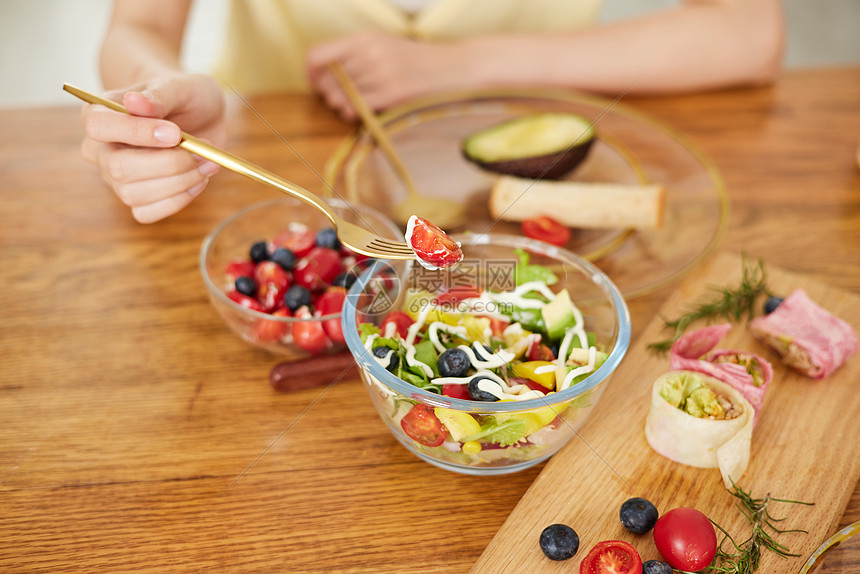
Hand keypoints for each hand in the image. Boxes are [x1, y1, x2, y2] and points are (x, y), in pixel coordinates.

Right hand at [80, 74, 226, 222]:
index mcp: (99, 113)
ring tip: (207, 163)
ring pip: (134, 194)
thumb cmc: (184, 96)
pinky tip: (197, 181)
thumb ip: (159, 95)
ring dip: (180, 182)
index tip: (175, 133)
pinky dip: (178, 200)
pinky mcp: (136, 198)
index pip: (98, 126)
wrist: (198, 113)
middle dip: (169, 163)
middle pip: (119, 167)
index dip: (137, 133)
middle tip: (202, 151)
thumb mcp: (181, 86)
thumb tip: (134, 102)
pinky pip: (147, 213)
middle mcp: (101, 149)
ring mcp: (115, 178)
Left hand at [306, 30, 476, 120]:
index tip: (315, 83)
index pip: (318, 55)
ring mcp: (380, 74)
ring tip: (352, 105)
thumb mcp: (383, 46)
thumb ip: (354, 55)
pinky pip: (356, 108)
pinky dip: (352, 113)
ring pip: (339, 96)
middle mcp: (369, 53)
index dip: (310, 73)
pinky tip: (360, 112)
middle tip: (339, 98)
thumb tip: (323, 73)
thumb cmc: (416, 60)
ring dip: (340, 105)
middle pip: (326, 80)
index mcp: (364, 38)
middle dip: (327, 94)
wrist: (452, 67)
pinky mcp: (391, 94)